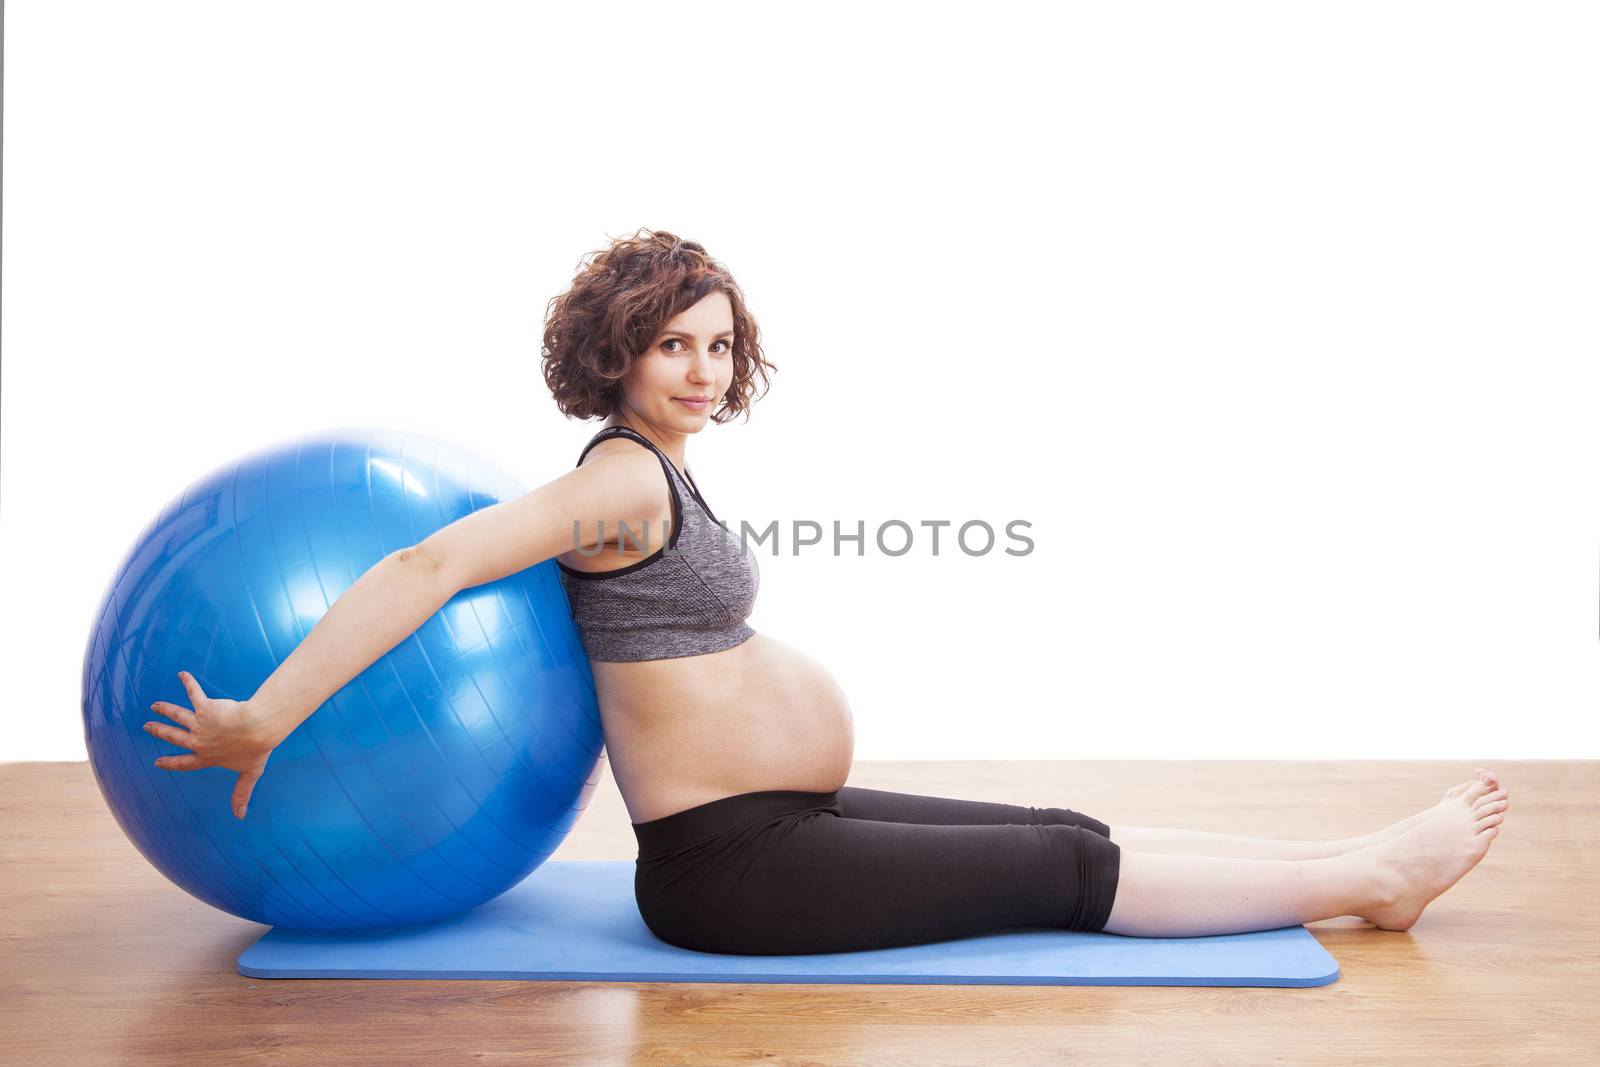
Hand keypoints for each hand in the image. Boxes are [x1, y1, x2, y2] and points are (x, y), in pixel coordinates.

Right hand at [145, 670, 278, 819]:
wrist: (257, 729)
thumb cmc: (255, 750)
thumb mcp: (249, 774)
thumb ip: (241, 794)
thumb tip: (240, 816)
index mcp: (207, 757)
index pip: (185, 762)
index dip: (170, 763)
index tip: (158, 762)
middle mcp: (198, 741)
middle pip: (173, 736)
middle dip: (159, 732)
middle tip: (148, 727)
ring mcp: (198, 724)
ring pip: (176, 715)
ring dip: (164, 709)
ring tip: (154, 705)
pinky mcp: (204, 707)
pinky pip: (194, 692)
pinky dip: (188, 682)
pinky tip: (183, 674)